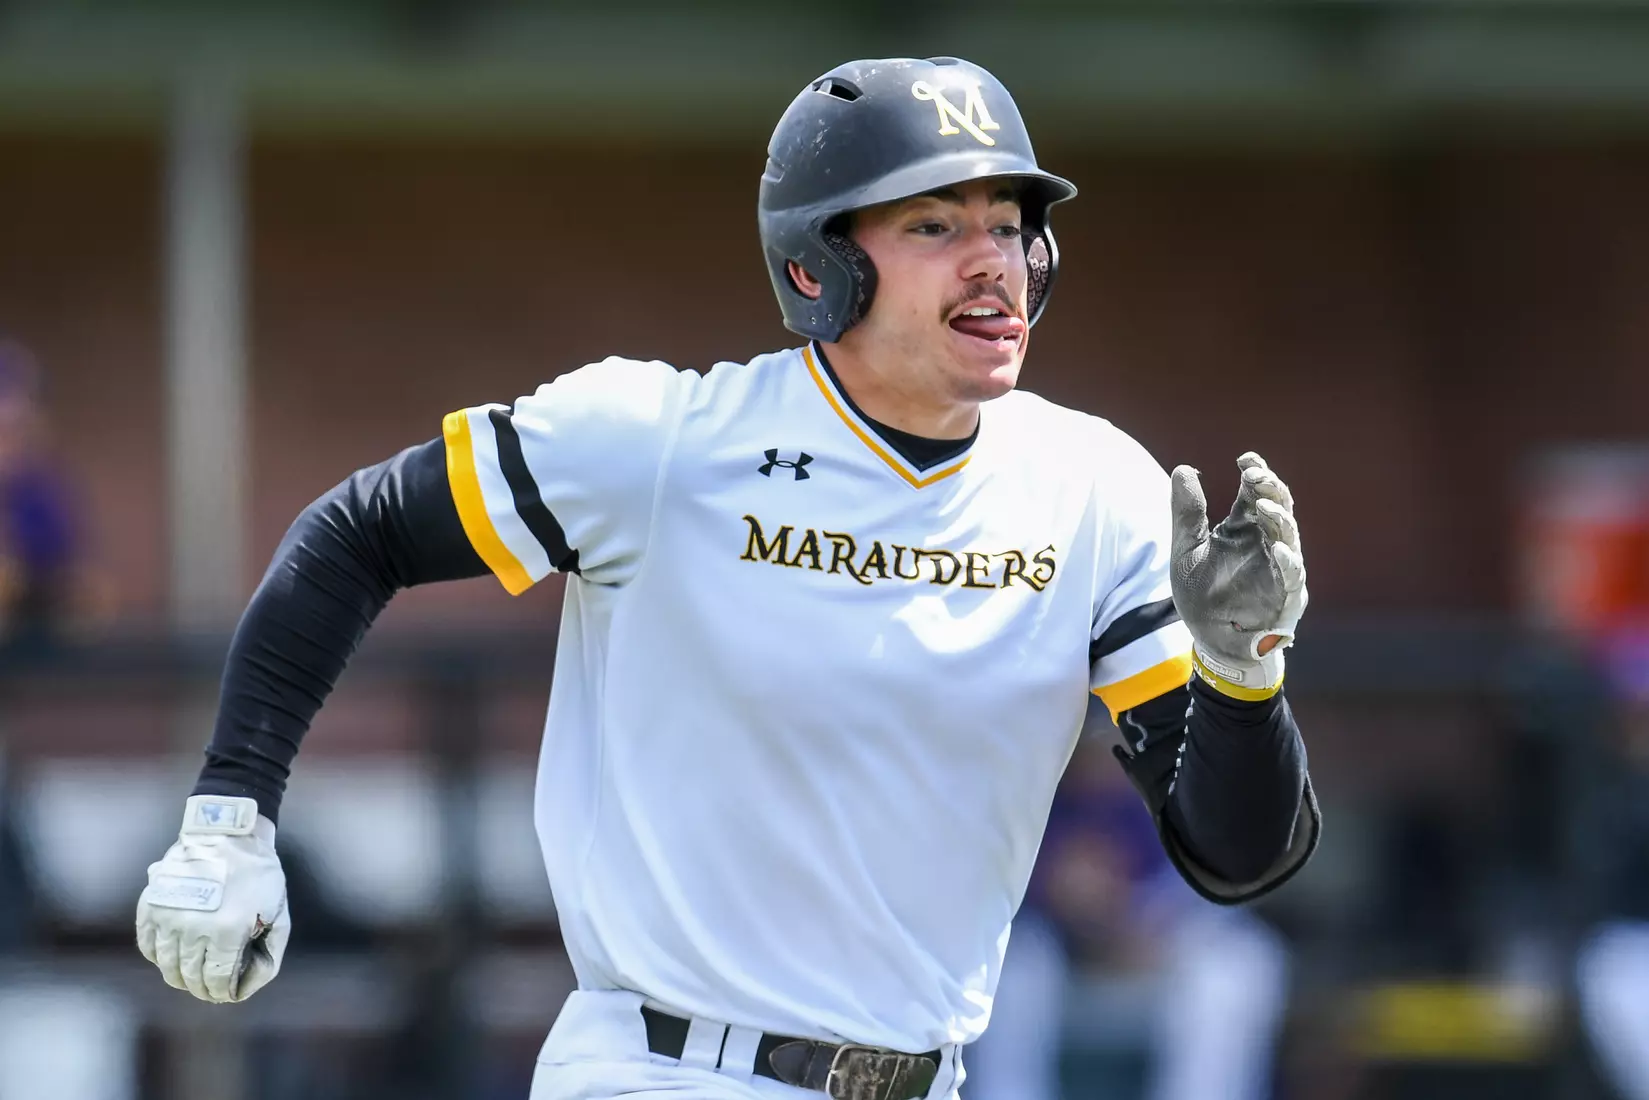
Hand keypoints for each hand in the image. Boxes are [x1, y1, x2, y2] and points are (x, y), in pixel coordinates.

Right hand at [136, 795, 290, 1002]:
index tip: (224, 994)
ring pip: (166, 965)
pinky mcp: (150, 906)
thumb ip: (269, 951)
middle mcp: (193, 927)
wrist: (227, 833)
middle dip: (201, 988)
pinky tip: (171, 956)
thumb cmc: (257, 874)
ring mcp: (167, 916)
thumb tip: (246, 984)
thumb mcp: (278, 912)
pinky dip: (158, 957)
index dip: (220, 992)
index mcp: (228, 931)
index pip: (216, 979)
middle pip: (190, 976)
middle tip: (208, 989)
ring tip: (190, 976)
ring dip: (179, 976)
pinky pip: (148, 945)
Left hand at [1169, 452, 1307, 699]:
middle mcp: (1265, 543)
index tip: (1245, 458)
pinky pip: (1293, 575)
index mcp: (1243, 529)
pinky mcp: (1285, 594)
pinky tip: (1278, 548)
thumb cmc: (1201, 595)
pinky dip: (1288, 561)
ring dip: (1278, 517)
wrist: (1209, 640)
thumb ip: (1187, 513)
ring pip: (1289, 535)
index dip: (1255, 473)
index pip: (1254, 493)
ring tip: (1263, 503)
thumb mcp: (1186, 550)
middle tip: (1254, 474)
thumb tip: (1183, 468)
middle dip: (1270, 488)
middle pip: (1277, 506)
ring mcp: (1278, 567)